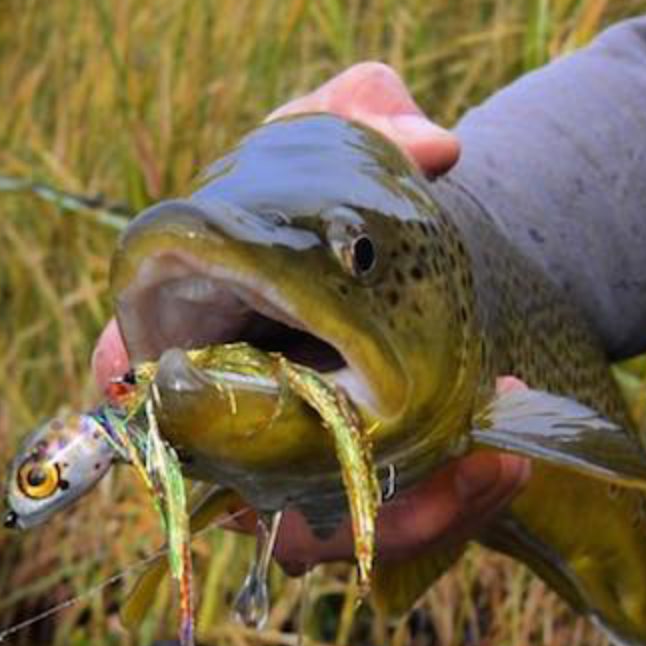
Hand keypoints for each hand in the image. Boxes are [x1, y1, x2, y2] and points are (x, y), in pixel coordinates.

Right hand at [91, 62, 529, 572]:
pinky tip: (508, 460)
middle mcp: (230, 411)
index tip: (219, 403)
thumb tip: (438, 146)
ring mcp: (292, 460)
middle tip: (409, 456)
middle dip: (320, 490)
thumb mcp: (339, 138)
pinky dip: (448, 504)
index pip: (138, 378)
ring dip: (410, 512)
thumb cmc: (336, 191)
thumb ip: (368, 116)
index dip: (156, 403)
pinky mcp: (358, 480)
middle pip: (243, 489)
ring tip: (492, 460)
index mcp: (192, 326)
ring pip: (326, 529)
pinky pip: (389, 521)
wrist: (394, 248)